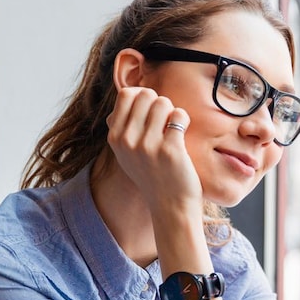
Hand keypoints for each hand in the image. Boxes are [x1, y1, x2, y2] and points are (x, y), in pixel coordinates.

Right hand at [106, 87, 202, 210]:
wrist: (170, 206)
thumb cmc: (153, 176)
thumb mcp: (127, 154)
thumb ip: (124, 126)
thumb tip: (130, 93)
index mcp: (115, 138)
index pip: (126, 94)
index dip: (142, 96)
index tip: (152, 110)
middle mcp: (128, 141)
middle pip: (146, 95)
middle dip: (160, 103)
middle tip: (166, 121)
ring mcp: (148, 145)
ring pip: (163, 103)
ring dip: (173, 112)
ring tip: (174, 129)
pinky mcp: (170, 149)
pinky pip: (179, 115)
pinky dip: (184, 120)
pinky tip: (183, 133)